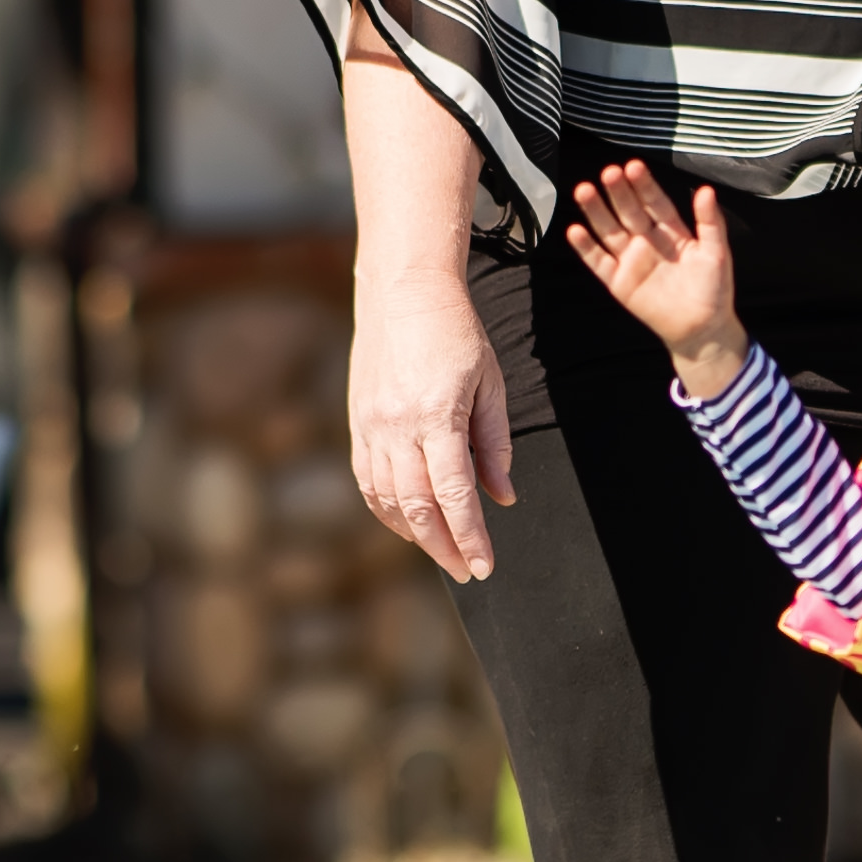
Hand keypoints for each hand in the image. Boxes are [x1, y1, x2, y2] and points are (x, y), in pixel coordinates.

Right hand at [346, 256, 515, 583]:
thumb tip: (503, 498)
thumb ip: (495, 444)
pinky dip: (388, 510)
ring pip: (389, 500)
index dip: (470, 537)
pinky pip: (368, 481)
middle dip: (444, 547)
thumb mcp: (490, 384)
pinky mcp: (357, 423)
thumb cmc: (457, 333)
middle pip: (418, 507)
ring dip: (416, 535)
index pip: (454, 495)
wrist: (402, 290)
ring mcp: (371, 426)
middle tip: (466, 571)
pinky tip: (408, 524)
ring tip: (442, 552)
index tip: (485, 566)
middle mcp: (397, 426)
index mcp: (436, 415)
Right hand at [561, 161, 748, 399]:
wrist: (703, 329)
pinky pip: (599, 262)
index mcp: (671, 231)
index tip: (633, 166)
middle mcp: (647, 241)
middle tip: (609, 173)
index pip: (655, 202)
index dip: (644, 185)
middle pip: (629, 211)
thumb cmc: (714, 290)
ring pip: (609, 230)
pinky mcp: (618, 282)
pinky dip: (586, 247)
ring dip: (596, 211)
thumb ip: (710, 222)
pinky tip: (575, 230)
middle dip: (618, 192)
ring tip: (584, 190)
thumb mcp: (717, 252)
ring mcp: (631, 260)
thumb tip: (707, 190)